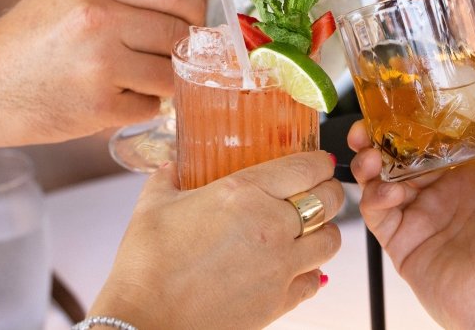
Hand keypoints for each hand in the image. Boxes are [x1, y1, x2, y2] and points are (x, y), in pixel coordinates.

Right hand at [0, 0, 205, 161]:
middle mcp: (98, 19)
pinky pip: (150, 107)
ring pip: (170, 75)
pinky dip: (141, 107)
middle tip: (173, 59)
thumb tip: (182, 7)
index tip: (197, 25)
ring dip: (164, 82)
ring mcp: (100, 64)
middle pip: (178, 36)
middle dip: (183, 51)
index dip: (196, 13)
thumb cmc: (25, 40)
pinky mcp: (99, 105)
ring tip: (139, 80)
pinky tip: (116, 100)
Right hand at [89, 152, 343, 328]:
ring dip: (324, 231)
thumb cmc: (146, 263)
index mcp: (244, 192)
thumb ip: (168, 178)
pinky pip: (315, 281)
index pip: (308, 167)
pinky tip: (293, 268)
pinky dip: (311, 273)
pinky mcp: (278, 301)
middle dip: (330, 191)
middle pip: (330, 200)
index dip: (321, 161)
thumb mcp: (153, 206)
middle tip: (319, 192)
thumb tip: (170, 166)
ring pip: (331, 241)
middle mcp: (271, 225)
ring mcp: (279, 266)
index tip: (320, 162)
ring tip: (309, 230)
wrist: (144, 321)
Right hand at [349, 47, 474, 328]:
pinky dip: (373, 196)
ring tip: (370, 155)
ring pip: (384, 174)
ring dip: (371, 160)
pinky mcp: (405, 240)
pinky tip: (384, 192)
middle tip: (368, 123)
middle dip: (382, 132)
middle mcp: (450, 185)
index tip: (400, 85)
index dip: (418, 105)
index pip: (442, 124)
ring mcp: (426, 212)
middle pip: (405, 147)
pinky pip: (376, 209)